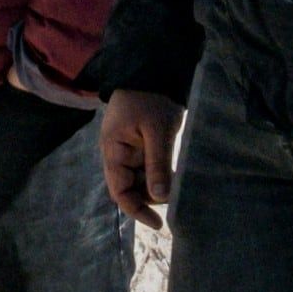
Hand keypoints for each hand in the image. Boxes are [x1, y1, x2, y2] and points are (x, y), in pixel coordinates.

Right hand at [99, 91, 182, 230]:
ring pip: (142, 179)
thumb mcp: (157, 131)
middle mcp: (118, 154)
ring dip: (158, 185)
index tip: (159, 222)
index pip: (119, 191)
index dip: (136, 210)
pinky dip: (161, 173)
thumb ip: (158, 164)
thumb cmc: (151, 99)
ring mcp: (130, 149)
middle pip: (131, 188)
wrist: (152, 69)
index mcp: (113, 151)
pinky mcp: (142, 144)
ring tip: (179, 182)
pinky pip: (149, 167)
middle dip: (151, 196)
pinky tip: (176, 173)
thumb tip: (161, 197)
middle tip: (176, 197)